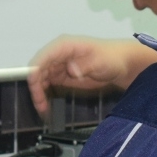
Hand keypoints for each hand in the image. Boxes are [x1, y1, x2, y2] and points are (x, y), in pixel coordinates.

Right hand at [27, 37, 156, 115]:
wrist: (121, 65)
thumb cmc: (111, 59)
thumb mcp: (100, 62)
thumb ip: (84, 65)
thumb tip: (70, 70)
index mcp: (63, 46)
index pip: (41, 58)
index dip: (34, 73)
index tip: (35, 89)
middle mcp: (57, 54)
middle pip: (37, 70)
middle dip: (35, 87)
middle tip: (40, 106)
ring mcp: (58, 64)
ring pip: (39, 78)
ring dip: (38, 93)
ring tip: (43, 109)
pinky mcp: (61, 75)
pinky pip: (46, 84)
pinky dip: (44, 94)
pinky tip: (46, 106)